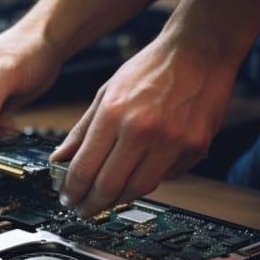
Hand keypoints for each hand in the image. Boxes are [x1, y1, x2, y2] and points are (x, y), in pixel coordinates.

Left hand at [50, 36, 236, 216]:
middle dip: (91, 203)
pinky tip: (138, 175)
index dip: (72, 190)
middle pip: (109, 186)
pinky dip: (149, 180)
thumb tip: (60, 159)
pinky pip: (166, 177)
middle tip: (83, 208)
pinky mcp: (194, 147)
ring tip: (106, 199)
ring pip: (138, 189)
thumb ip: (82, 130)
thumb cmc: (152, 67)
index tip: (67, 198)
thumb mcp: (106, 93)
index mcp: (114, 113)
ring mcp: (171, 141)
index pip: (84, 168)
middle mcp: (142, 129)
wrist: (199, 50)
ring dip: (118, 199)